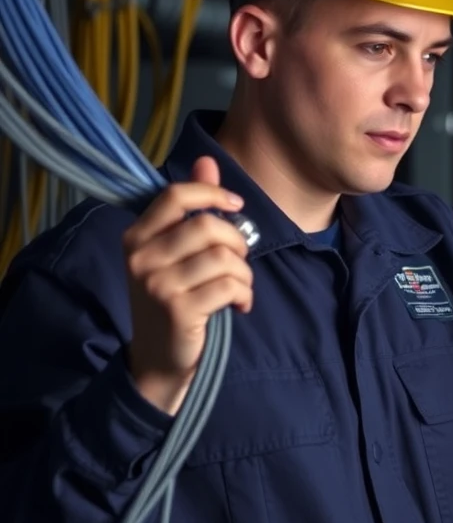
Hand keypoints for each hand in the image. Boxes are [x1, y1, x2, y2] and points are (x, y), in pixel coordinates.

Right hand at [123, 156, 254, 415]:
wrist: (158, 361)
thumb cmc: (174, 300)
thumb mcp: (176, 252)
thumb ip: (192, 208)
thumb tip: (207, 161)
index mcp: (137, 236)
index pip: (176, 195)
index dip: (213, 194)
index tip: (235, 207)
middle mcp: (141, 256)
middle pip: (208, 227)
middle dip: (237, 242)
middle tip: (239, 261)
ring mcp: (157, 284)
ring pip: (225, 257)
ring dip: (244, 273)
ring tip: (238, 287)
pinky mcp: (179, 309)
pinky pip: (231, 285)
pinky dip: (245, 294)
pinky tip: (238, 306)